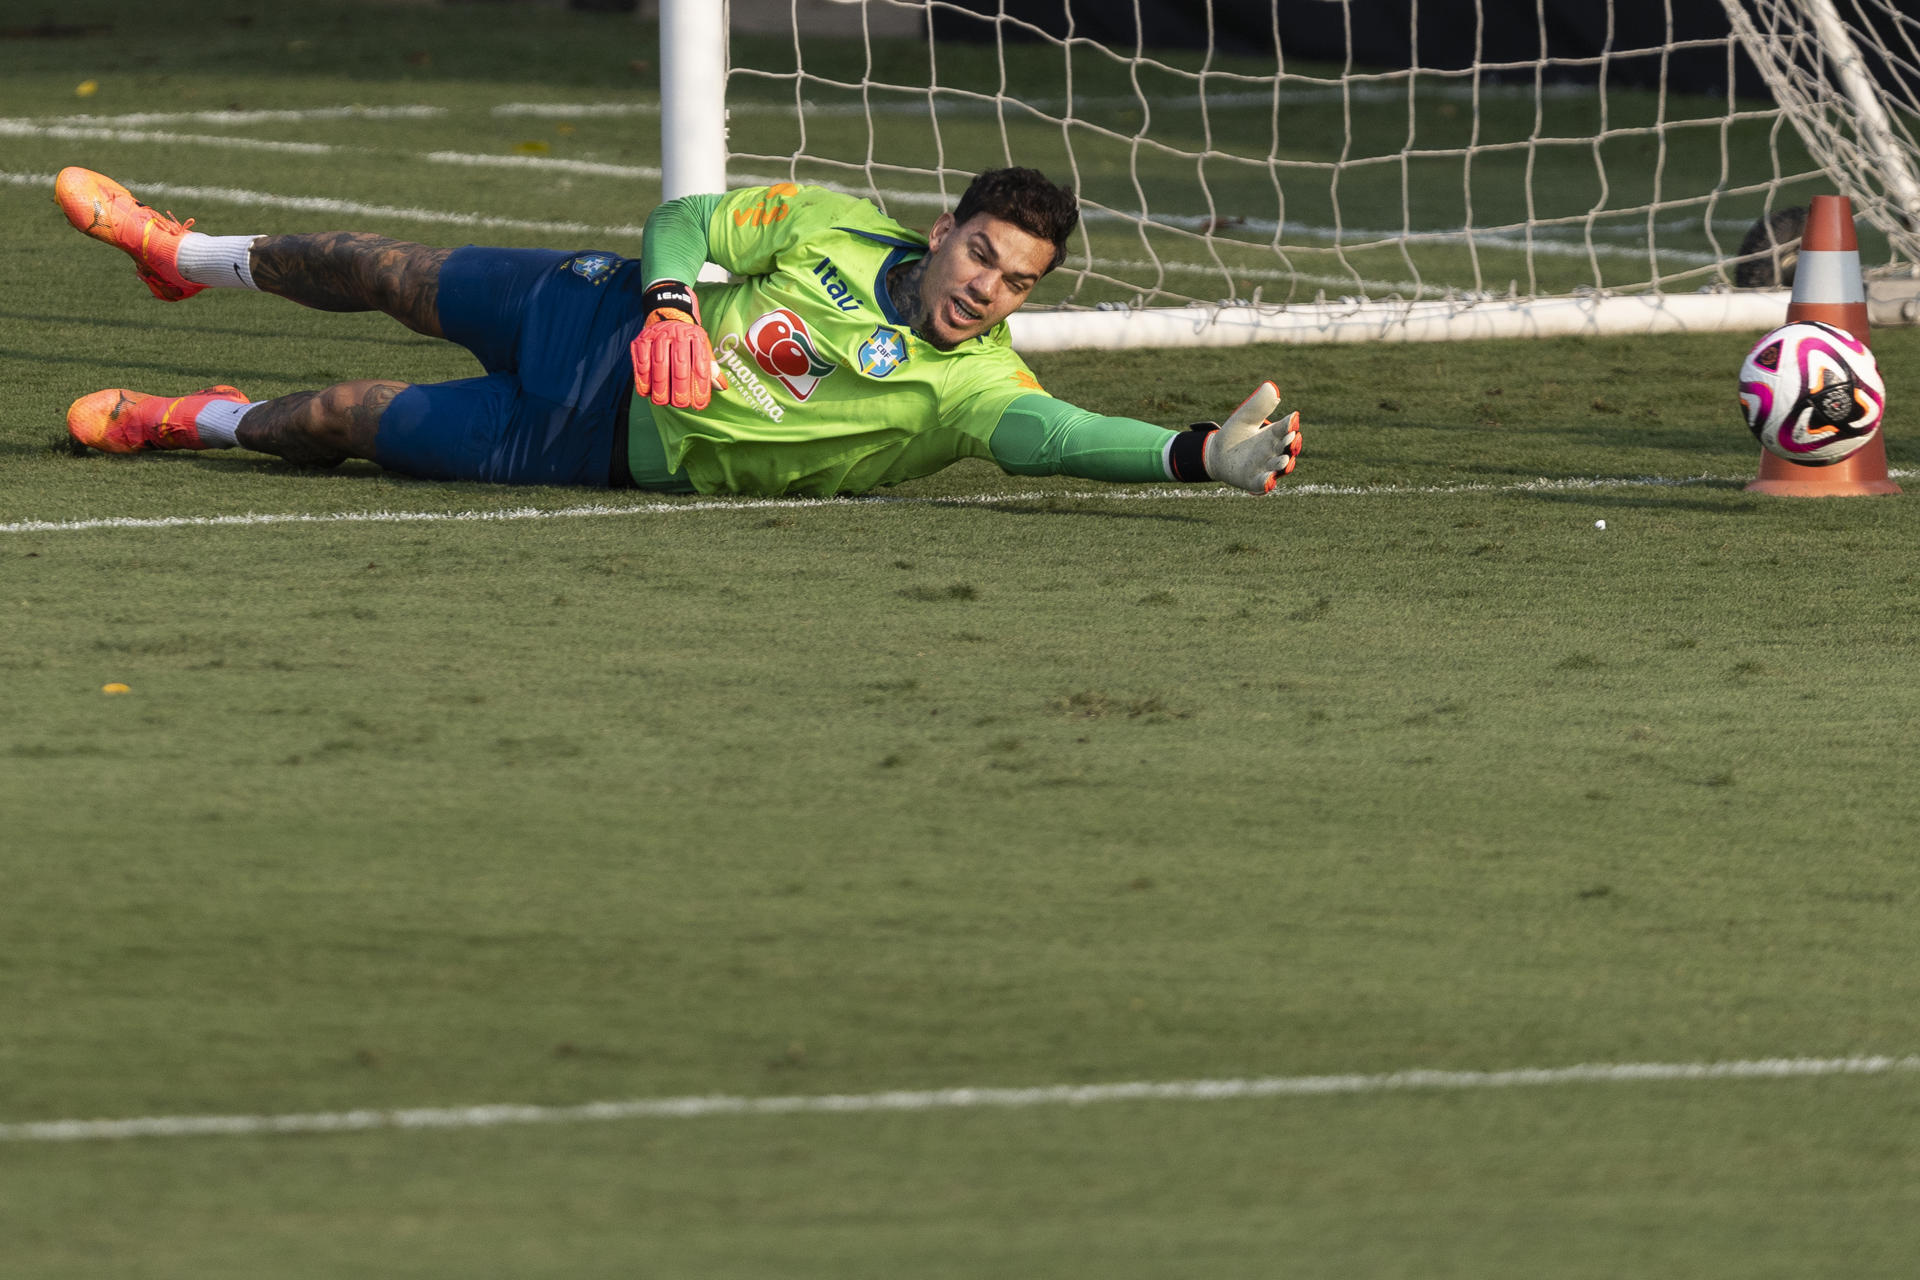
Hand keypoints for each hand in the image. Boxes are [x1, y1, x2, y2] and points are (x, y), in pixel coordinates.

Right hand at [630, 287, 726, 410]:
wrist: (667, 315)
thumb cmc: (687, 340)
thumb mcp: (702, 348)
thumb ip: (710, 368)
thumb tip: (721, 387)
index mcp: (696, 336)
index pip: (700, 364)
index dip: (700, 387)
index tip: (700, 404)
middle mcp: (678, 333)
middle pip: (680, 365)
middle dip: (680, 388)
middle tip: (681, 405)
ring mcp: (658, 335)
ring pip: (660, 364)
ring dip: (660, 386)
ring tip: (662, 402)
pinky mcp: (642, 339)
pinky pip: (642, 360)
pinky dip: (643, 377)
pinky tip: (646, 391)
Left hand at [1202, 381, 1300, 492]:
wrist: (1217, 454)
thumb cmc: (1235, 434)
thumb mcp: (1244, 417)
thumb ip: (1258, 405)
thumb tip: (1270, 387)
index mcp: (1275, 433)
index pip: (1287, 427)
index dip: (1290, 424)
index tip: (1292, 419)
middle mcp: (1275, 450)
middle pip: (1288, 448)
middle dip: (1291, 444)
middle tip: (1292, 438)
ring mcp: (1267, 467)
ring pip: (1280, 467)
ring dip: (1284, 464)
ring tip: (1284, 460)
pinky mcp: (1255, 481)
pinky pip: (1264, 483)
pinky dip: (1268, 482)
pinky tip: (1269, 480)